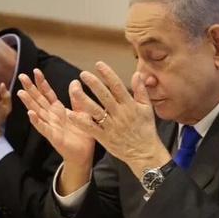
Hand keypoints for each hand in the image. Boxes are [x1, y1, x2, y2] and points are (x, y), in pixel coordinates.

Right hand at [17, 69, 95, 167]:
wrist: (84, 154)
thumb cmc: (82, 134)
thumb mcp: (82, 112)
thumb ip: (77, 98)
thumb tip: (75, 81)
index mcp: (58, 110)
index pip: (48, 94)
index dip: (42, 83)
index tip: (36, 70)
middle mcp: (52, 116)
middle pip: (39, 100)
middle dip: (30, 88)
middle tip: (21, 75)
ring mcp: (50, 126)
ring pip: (37, 112)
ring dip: (29, 102)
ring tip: (20, 92)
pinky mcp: (53, 136)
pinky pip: (43, 127)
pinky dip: (36, 121)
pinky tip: (30, 113)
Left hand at [66, 61, 170, 177]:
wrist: (145, 153)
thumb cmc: (146, 130)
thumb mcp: (147, 108)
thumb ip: (141, 90)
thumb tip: (137, 74)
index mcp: (130, 105)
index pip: (117, 86)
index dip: (107, 74)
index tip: (98, 64)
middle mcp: (120, 114)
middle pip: (104, 96)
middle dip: (93, 84)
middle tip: (83, 74)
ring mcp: (111, 126)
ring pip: (95, 110)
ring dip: (84, 99)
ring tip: (74, 89)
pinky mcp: (105, 137)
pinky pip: (90, 128)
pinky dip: (80, 121)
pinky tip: (70, 114)